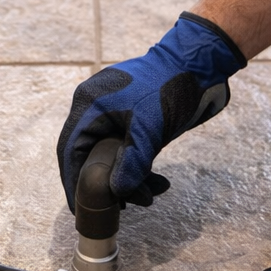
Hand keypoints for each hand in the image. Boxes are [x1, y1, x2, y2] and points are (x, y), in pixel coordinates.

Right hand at [56, 12, 244, 209]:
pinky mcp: (134, 119)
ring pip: (112, 155)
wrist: (199, 63)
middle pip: (89, 154)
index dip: (72, 180)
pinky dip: (139, 167)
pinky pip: (128, 149)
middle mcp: (97, 108)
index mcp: (90, 104)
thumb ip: (131, 162)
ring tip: (149, 195)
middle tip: (119, 207)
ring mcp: (116, 113)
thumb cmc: (170, 87)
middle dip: (104, 183)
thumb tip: (117, 193)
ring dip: (128, 178)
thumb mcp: (149, 128)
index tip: (78, 207)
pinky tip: (157, 182)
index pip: (71, 149)